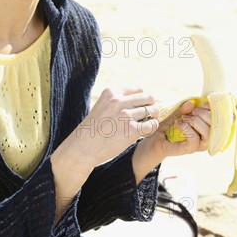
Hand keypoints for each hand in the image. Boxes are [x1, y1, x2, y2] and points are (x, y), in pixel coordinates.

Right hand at [51, 85, 158, 219]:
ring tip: (146, 124)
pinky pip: (152, 125)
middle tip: (149, 115)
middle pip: (148, 97)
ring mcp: (126, 115)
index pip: (139, 89)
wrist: (83, 147)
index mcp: (112, 92)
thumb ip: (119, 100)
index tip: (142, 106)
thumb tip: (144, 99)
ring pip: (152, 110)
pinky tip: (146, 132)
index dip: (144, 98)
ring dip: (153, 117)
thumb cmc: (94, 128)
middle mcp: (119, 101)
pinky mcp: (131, 130)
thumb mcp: (103, 105)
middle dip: (152, 106)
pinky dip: (152, 128)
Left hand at [132, 100, 210, 181]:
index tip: (204, 103)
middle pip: (215, 127)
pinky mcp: (188, 150)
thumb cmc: (166, 127)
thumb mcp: (176, 114)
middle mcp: (204, 138)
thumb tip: (192, 102)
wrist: (152, 139)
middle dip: (204, 115)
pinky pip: (194, 141)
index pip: (220, 122)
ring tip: (184, 118)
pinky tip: (178, 124)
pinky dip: (187, 129)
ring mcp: (197, 145)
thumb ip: (184, 109)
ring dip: (196, 122)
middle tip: (192, 111)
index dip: (215, 111)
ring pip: (207, 134)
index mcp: (206, 128)